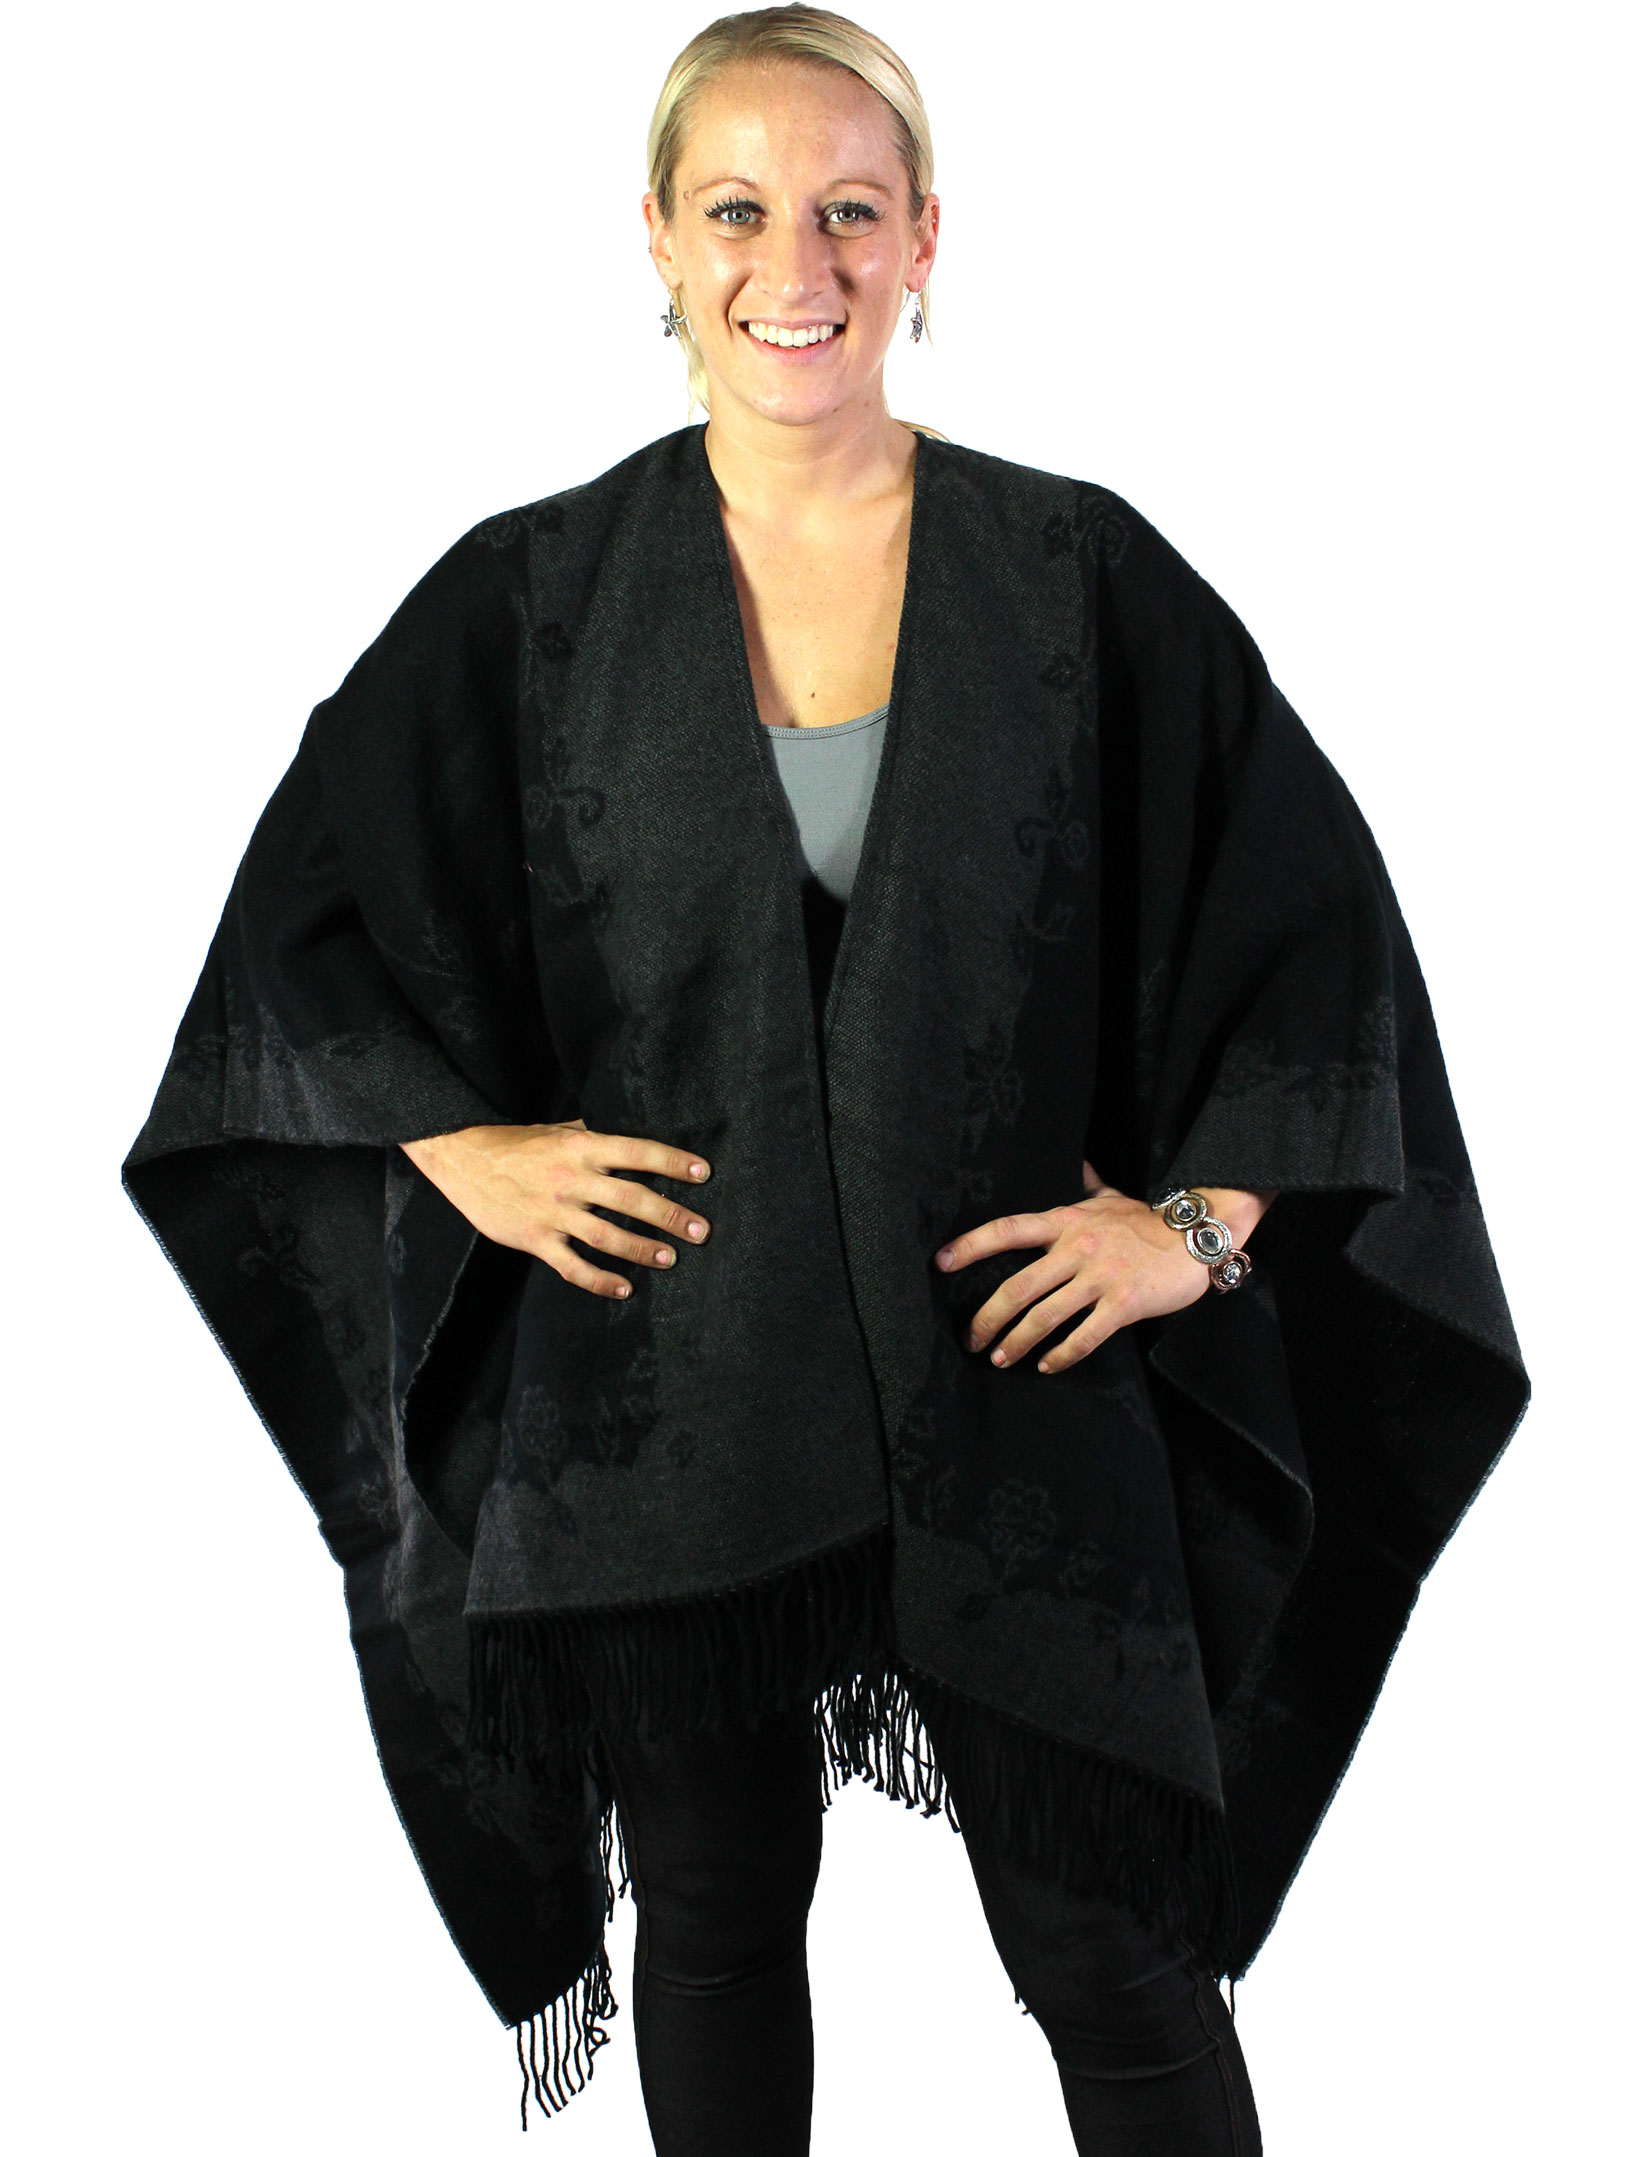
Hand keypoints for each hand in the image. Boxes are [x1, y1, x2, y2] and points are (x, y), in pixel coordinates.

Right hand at [399, 1119, 711, 1299]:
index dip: (672, 1162)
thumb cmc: (518, 1144)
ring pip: (606, 1236)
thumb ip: (596, 1137)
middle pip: (630, 1199)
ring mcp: (552, 1212)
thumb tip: (635, 1139)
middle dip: (669, 1215)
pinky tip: (623, 1289)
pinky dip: (599, 1281)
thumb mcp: (559, 1130)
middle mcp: (570, 1180)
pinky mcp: (534, 1239)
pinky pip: (572, 1266)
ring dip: (641, 1249)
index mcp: (580, 1148)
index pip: (637, 1152)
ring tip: (669, 1258)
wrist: (463, 1158)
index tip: (703, 1173)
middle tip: (701, 1229)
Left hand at [933, 1163, 1274, 1374]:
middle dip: (986, 1318)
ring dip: (1017, 1343)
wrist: (1198, 1237)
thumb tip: (1080, 1163)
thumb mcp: (1112, 1198)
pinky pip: (1083, 1336)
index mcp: (1066, 1221)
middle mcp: (1077, 1248)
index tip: (941, 1263)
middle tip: (971, 1340)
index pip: (1007, 1230)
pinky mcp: (1123, 1305)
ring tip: (1001, 1358)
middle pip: (1017, 1287)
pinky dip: (1060, 1356)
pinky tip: (1047, 1366)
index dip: (971, 1246)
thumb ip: (1089, 1185)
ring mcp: (1100, 1277)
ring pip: (1044, 1316)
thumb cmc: (1150, 1221)